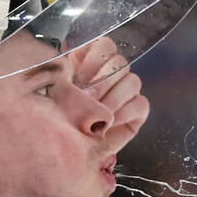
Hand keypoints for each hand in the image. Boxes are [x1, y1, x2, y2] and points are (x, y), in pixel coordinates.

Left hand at [69, 37, 150, 152]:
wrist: (70, 150)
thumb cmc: (61, 119)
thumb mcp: (56, 95)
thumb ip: (61, 79)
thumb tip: (61, 68)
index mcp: (92, 63)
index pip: (104, 46)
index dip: (95, 58)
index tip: (79, 75)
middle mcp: (113, 73)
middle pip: (119, 63)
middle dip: (102, 82)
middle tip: (88, 99)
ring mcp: (127, 91)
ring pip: (132, 81)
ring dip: (113, 99)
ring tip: (98, 114)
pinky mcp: (137, 110)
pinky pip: (140, 104)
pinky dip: (124, 113)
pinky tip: (109, 123)